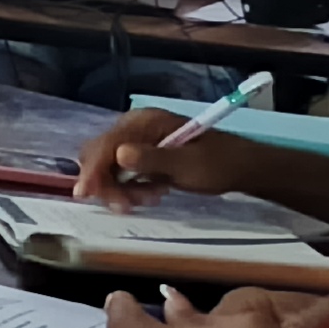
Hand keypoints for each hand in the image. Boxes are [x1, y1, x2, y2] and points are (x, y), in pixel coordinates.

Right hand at [73, 105, 278, 209]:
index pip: (106, 144)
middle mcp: (135, 128)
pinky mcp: (142, 157)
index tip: (86, 194)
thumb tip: (118, 154)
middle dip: (107, 183)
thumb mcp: (187, 164)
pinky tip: (152, 195)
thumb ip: (152, 159)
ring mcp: (137, 142)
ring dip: (121, 189)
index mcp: (144, 121)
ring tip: (150, 199)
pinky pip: (121, 175)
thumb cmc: (220, 163)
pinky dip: (130, 189)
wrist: (242, 169)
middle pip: (99, 156)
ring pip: (107, 169)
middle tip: (127, 205)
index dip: (93, 169)